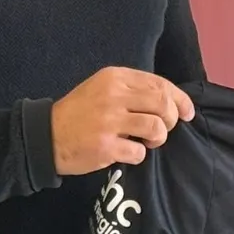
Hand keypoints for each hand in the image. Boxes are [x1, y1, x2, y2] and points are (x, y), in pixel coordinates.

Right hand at [50, 67, 195, 175]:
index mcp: (115, 77)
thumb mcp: (103, 89)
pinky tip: (128, 152)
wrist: (46, 136)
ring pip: (156, 127)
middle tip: (164, 129)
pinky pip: (139, 152)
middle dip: (172, 119)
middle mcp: (113, 96)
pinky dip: (140, 155)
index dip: (180, 99)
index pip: (159, 83)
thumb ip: (132, 90)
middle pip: (162, 104)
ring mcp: (109, 121)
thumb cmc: (80, 112)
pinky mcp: (105, 146)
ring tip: (148, 142)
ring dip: (158, 138)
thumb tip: (170, 100)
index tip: (188, 112)